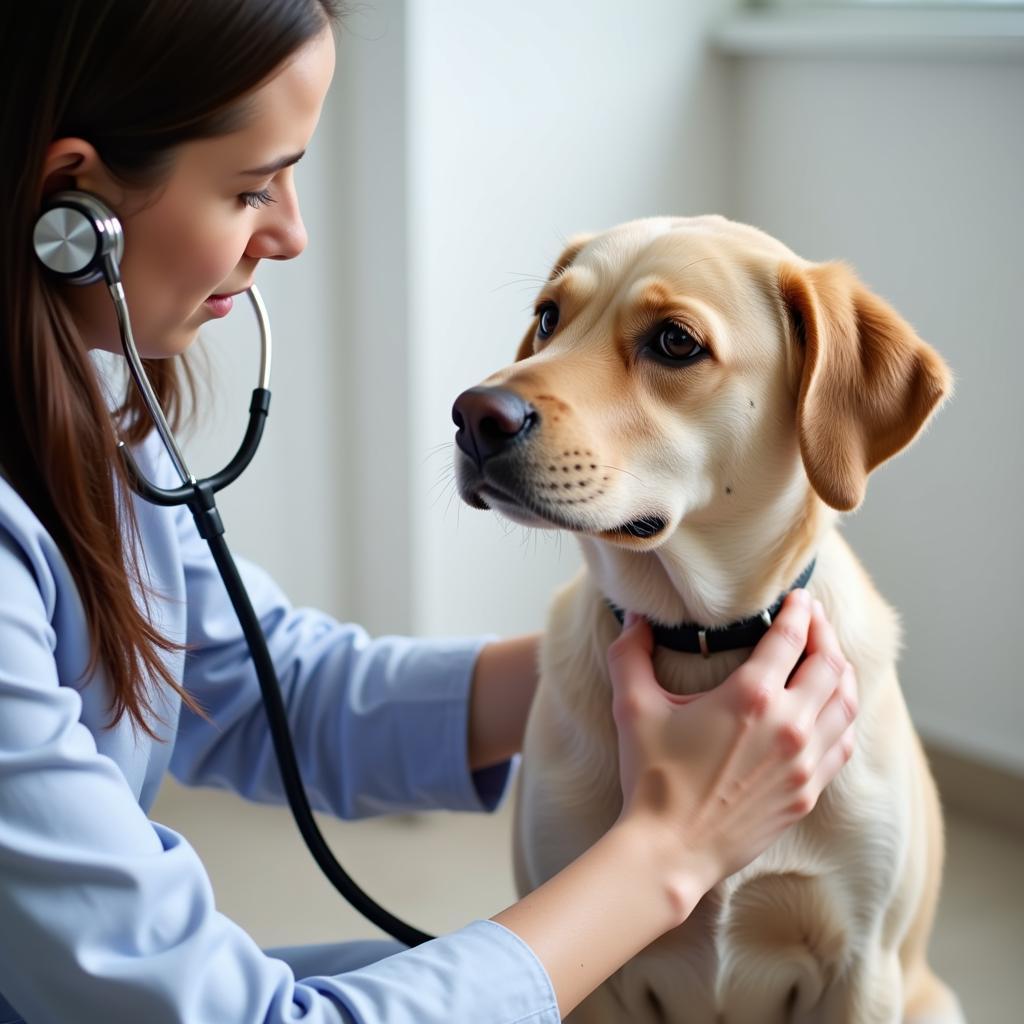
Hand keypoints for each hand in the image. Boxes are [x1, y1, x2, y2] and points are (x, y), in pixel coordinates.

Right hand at [606, 590, 856, 909]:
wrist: (671, 850)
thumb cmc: (651, 777)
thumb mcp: (634, 707)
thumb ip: (630, 654)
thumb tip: (634, 619)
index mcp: (750, 696)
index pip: (791, 638)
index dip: (799, 611)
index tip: (799, 597)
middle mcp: (789, 725)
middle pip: (829, 664)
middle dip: (824, 633)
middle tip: (814, 617)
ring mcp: (804, 762)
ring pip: (845, 703)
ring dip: (841, 672)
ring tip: (829, 656)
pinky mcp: (807, 792)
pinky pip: (843, 744)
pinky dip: (843, 716)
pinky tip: (831, 709)